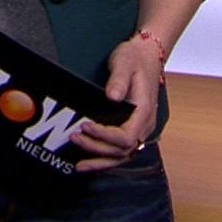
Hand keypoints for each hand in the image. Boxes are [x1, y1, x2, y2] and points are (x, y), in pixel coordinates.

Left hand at [74, 35, 163, 171]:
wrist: (146, 55)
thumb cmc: (135, 59)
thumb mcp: (125, 63)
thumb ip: (118, 80)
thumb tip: (112, 97)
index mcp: (144, 111)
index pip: (126, 136)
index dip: (105, 136)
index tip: (86, 126)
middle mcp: (144, 125)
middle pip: (122, 149)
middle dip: (97, 148)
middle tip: (74, 138)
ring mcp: (140, 129)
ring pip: (122, 155)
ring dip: (101, 161)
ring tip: (80, 166)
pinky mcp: (133, 128)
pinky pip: (121, 150)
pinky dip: (106, 159)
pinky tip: (91, 162)